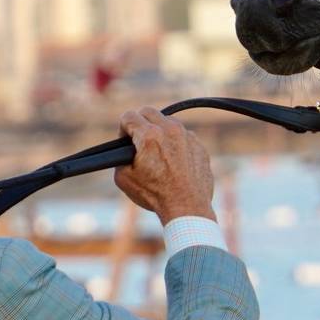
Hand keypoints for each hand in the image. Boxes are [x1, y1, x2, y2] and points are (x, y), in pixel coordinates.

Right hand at [114, 107, 215, 223]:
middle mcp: (170, 130)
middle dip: (140, 123)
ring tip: (157, 151)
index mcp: (149, 136)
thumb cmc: (155, 195)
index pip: (128, 116)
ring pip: (168, 122)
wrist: (187, 207)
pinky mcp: (199, 146)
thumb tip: (125, 149)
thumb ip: (120, 156)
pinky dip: (176, 143)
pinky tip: (173, 160)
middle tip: (139, 141)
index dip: (122, 129)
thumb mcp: (123, 178)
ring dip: (160, 131)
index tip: (125, 140)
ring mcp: (187, 137)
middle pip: (148, 112)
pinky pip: (184, 136)